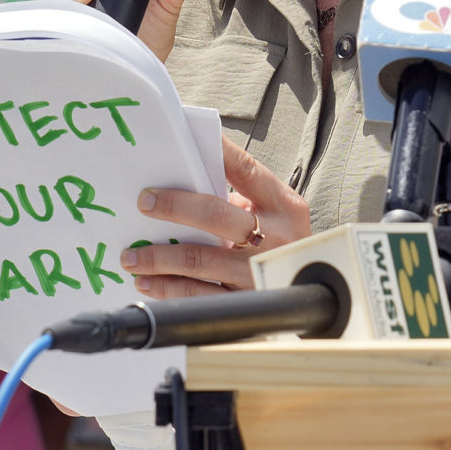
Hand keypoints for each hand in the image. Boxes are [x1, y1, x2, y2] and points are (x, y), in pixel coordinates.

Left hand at [120, 139, 312, 298]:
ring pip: (200, 259)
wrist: (319, 300)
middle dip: (174, 206)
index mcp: (285, 206)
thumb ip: (240, 201)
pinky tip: (148, 283)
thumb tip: (185, 186)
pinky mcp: (245, 304)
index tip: (178, 145)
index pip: (246, 169)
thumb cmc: (283, 248)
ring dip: (159, 256)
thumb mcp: (275, 217)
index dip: (215, 153)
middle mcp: (276, 237)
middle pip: (216, 215)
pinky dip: (168, 289)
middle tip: (144, 202)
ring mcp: (260, 272)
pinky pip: (199, 296)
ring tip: (132, 254)